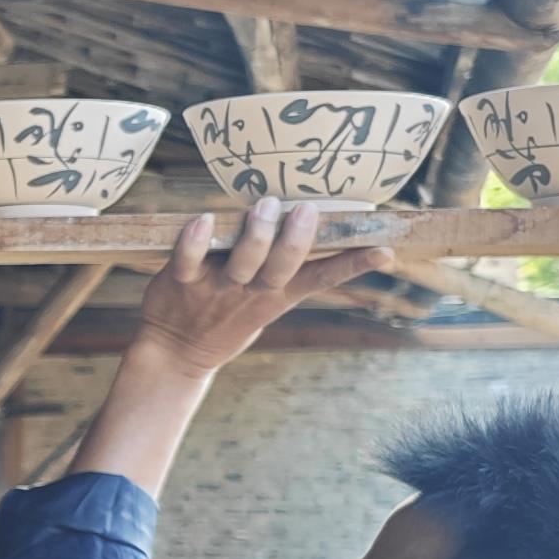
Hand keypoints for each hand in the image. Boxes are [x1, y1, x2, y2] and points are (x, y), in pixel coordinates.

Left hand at [125, 199, 383, 379]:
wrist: (175, 352)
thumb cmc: (226, 314)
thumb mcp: (265, 298)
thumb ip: (286, 265)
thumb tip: (316, 215)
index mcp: (277, 294)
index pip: (321, 278)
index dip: (352, 265)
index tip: (384, 249)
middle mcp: (251, 290)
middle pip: (282, 269)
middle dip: (296, 240)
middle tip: (306, 210)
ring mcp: (217, 288)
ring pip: (242, 262)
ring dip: (255, 235)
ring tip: (266, 206)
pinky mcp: (181, 283)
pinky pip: (187, 261)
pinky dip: (194, 242)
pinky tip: (202, 220)